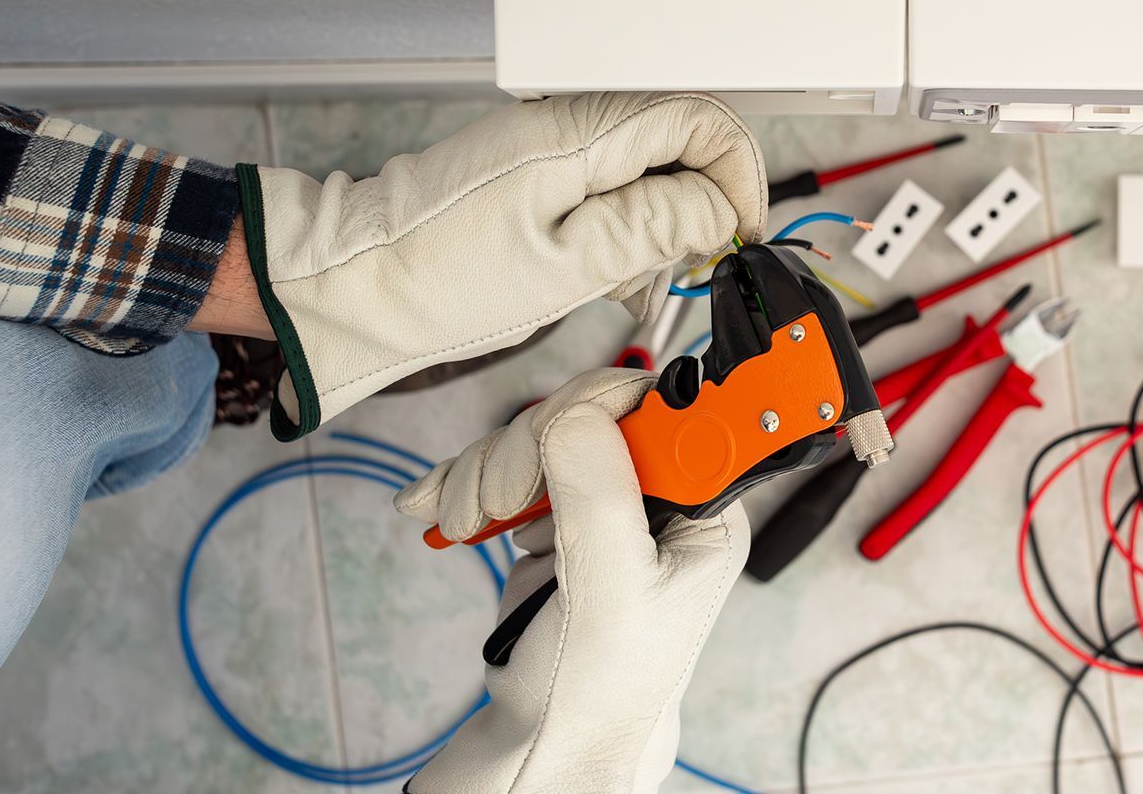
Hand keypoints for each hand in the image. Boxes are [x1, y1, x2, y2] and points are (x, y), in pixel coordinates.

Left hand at [235, 93, 765, 439]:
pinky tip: (607, 278)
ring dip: (661, 224)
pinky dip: (622, 231)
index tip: (739, 231)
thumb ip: (654, 227)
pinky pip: (605, 188)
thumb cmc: (441, 280)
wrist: (357, 286)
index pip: (698, 119)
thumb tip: (718, 208)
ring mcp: (548, 145)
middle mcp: (566, 124)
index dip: (735, 173)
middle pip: (677, 141)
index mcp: (578, 134)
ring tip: (637, 285)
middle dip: (699, 204)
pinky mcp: (533, 171)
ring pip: (645, 168)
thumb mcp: (567, 267)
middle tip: (690, 267)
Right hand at [394, 370, 748, 793]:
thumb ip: (600, 497)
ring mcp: (601, 501)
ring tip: (464, 523)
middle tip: (497, 504)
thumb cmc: (600, 687)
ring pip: (537, 435)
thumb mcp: (612, 592)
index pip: (662, 409)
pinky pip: (507, 466)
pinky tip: (441, 511)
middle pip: (585, 413)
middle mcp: (658, 495)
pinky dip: (467, 484)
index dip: (599, 408)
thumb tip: (578, 413)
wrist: (550, 734)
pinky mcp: (554, 514)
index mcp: (701, 507)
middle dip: (525, 451)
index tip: (549, 439)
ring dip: (486, 472)